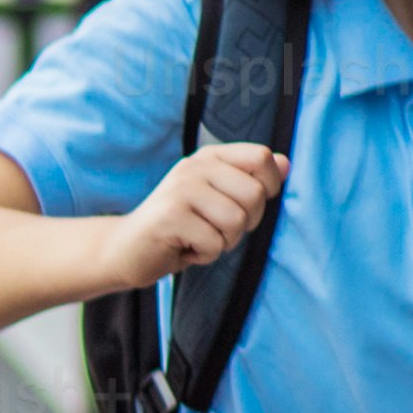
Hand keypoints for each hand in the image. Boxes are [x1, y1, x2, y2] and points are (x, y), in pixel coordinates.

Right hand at [106, 141, 285, 290]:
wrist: (126, 249)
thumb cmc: (180, 226)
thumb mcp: (217, 198)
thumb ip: (250, 179)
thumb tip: (286, 163)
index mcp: (209, 158)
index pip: (261, 157)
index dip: (268, 186)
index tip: (246, 204)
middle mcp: (194, 167)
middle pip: (254, 193)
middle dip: (245, 223)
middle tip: (217, 228)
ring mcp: (180, 190)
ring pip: (237, 220)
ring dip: (224, 242)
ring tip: (199, 238)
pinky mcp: (170, 217)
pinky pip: (215, 243)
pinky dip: (204, 255)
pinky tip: (185, 248)